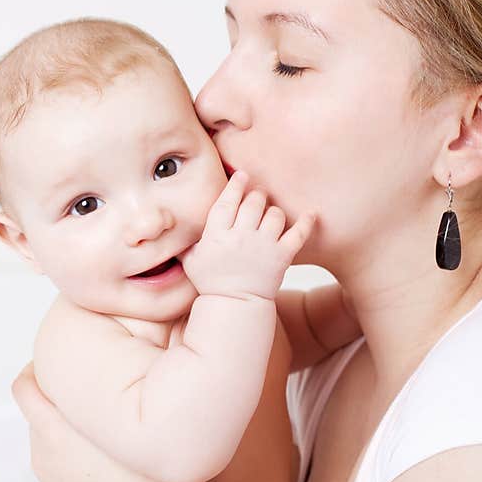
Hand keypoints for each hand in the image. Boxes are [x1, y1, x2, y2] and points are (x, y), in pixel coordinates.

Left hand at [11, 362, 212, 481]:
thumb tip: (143, 347)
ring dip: (65, 420)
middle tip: (92, 378)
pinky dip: (70, 449)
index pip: (25, 383)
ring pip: (48, 433)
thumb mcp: (150, 422)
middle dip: (58, 390)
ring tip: (101, 415)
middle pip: (38, 405)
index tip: (67, 352)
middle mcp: (44, 453)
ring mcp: (49, 478)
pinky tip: (103, 451)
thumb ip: (137, 382)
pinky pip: (58, 460)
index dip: (41, 363)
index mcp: (55, 431)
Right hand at [179, 171, 315, 299]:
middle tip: (256, 199)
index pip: (227, 202)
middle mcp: (241, 238)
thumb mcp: (191, 260)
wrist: (234, 306)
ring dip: (273, 211)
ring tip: (269, 216)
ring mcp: (263, 246)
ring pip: (275, 214)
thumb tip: (170, 224)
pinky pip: (299, 233)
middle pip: (253, 202)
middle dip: (256, 196)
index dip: (235, 185)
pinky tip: (311, 213)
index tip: (242, 176)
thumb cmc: (211, 283)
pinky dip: (307, 221)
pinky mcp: (282, 256)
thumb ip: (186, 241)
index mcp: (217, 236)